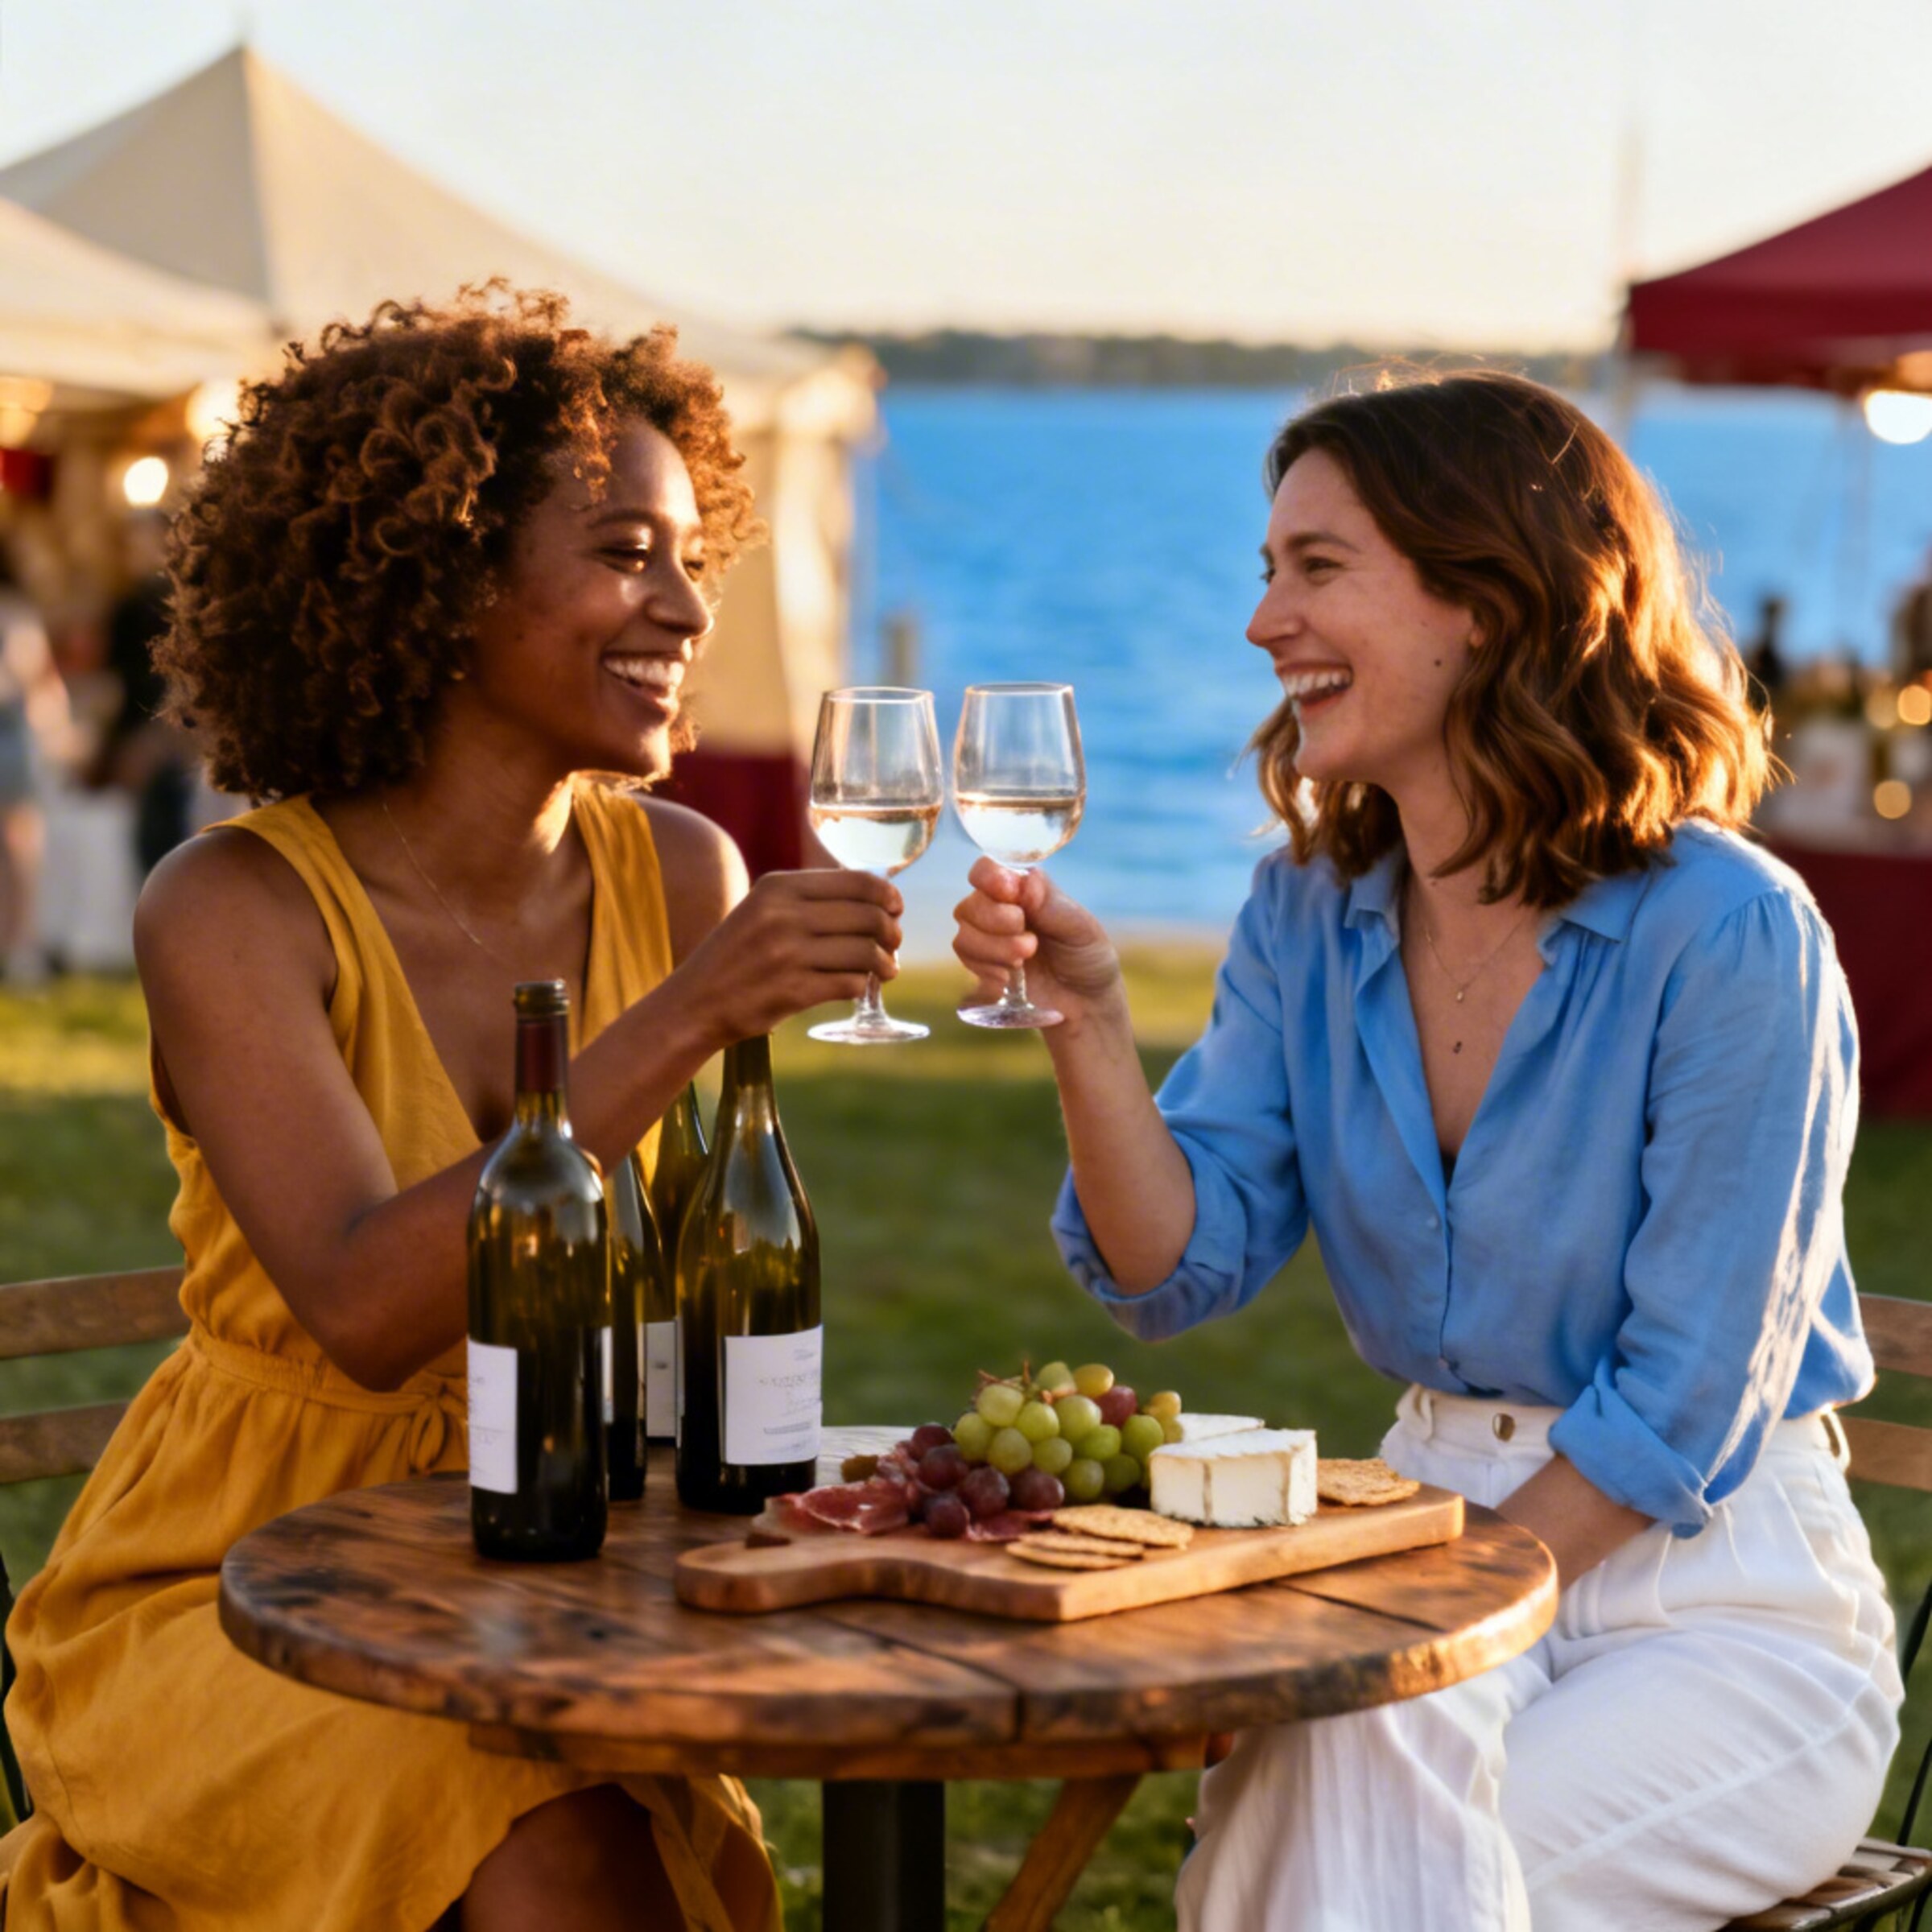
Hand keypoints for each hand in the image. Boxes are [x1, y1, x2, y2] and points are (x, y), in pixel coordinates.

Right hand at [678, 867, 903, 1044]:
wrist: (694, 1003)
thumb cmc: (735, 955)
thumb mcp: (761, 909)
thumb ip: (809, 900)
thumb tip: (875, 901)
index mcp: (779, 887)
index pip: (856, 881)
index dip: (887, 895)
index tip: (896, 909)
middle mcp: (784, 915)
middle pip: (868, 915)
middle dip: (891, 931)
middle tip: (894, 944)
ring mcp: (788, 954)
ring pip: (865, 951)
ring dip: (885, 963)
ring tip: (887, 970)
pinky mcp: (793, 991)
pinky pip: (850, 984)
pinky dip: (863, 986)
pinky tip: (860, 987)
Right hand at [952, 857, 1122, 1031]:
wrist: (1086, 1005)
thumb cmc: (1087, 959)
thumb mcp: (1081, 929)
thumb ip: (1051, 904)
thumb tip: (1026, 880)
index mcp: (1023, 890)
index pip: (987, 870)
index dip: (990, 878)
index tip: (1010, 894)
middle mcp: (999, 910)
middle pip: (970, 906)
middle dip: (996, 922)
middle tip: (1030, 942)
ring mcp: (987, 940)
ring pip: (964, 936)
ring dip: (993, 950)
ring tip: (1024, 960)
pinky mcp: (982, 968)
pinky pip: (966, 962)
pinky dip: (988, 970)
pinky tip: (1010, 978)